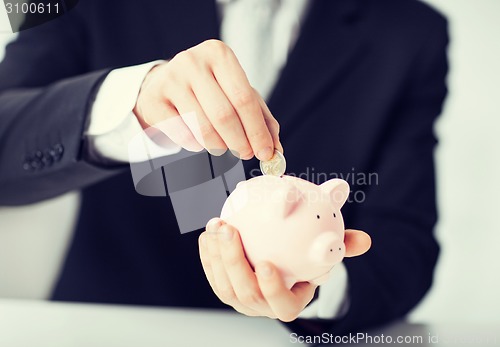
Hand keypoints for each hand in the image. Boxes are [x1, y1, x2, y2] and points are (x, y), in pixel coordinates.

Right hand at [133, 39, 281, 160]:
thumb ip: (261, 118)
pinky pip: (181, 134)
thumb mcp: (238, 94)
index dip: (257, 130)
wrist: (164, 84)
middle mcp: (193, 62)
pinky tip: (200, 142)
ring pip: (202, 127)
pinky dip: (196, 145)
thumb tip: (275, 149)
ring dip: (218, 145)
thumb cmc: (209, 90)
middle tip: (246, 154)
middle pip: (224, 114)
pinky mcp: (153, 100)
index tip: (266, 152)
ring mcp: (170, 80)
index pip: (244, 98)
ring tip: (223, 147)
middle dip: (240, 142)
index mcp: (219, 54)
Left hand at [198, 218, 370, 321]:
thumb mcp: (324, 252)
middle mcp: (263, 307)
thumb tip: (365, 240)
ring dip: (217, 254)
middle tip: (230, 229)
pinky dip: (208, 254)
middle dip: (233, 261)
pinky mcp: (225, 289)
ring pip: (224, 284)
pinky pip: (213, 274)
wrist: (282, 265)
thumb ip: (341, 245)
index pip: (281, 303)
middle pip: (245, 292)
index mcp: (289, 303)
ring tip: (217, 224)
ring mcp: (241, 302)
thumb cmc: (305, 260)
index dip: (273, 288)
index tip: (266, 263)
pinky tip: (208, 231)